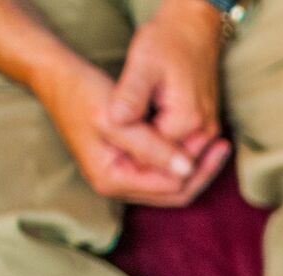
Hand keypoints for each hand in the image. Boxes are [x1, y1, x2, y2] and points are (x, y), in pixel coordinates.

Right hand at [34, 57, 227, 206]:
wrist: (58, 77)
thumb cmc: (82, 93)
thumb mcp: (117, 119)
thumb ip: (150, 147)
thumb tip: (186, 170)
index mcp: (112, 180)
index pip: (170, 187)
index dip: (197, 168)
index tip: (217, 143)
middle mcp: (117, 186)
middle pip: (174, 192)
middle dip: (201, 171)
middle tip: (224, 146)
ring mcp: (122, 177)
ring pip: (171, 183)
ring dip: (195, 165)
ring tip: (218, 143)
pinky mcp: (127, 164)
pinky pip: (163, 169)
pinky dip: (182, 157)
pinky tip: (199, 140)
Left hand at [112, 0, 225, 162]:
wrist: (193, 28)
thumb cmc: (167, 41)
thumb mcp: (142, 65)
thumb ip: (131, 99)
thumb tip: (116, 124)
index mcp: (186, 122)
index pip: (154, 160)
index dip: (128, 160)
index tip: (104, 147)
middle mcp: (203, 133)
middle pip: (170, 171)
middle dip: (141, 169)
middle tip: (110, 154)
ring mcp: (207, 132)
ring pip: (176, 166)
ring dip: (151, 163)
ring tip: (120, 148)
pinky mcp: (203, 127)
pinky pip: (181, 152)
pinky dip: (159, 153)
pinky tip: (137, 140)